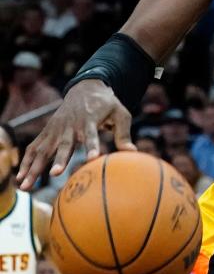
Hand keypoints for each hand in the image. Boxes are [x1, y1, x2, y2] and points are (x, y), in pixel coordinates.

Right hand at [16, 79, 135, 189]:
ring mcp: (57, 129)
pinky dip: (26, 162)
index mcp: (90, 120)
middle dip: (60, 159)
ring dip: (35, 167)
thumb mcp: (120, 113)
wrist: (85, 88)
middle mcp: (71, 125)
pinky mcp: (48, 132)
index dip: (92, 146)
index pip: (91, 135)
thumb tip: (133, 152)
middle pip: (64, 144)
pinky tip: (21, 178)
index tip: (93, 158)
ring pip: (44, 149)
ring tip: (27, 185)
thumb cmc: (107, 104)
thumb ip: (124, 133)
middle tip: (55, 174)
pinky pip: (34, 148)